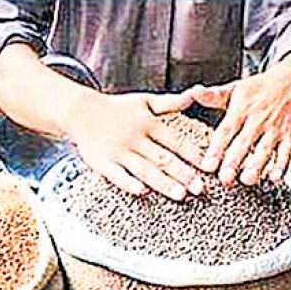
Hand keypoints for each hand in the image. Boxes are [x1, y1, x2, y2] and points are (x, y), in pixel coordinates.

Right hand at [61, 90, 206, 199]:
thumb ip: (171, 103)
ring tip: (180, 195)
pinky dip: (127, 183)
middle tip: (200, 188)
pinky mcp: (102, 163)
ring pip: (144, 169)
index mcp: (148, 123)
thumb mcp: (145, 101)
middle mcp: (135, 138)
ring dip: (163, 183)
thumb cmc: (117, 109)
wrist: (81, 112)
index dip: (193, 154)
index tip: (208, 166)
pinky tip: (141, 191)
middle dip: (183, 174)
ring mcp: (118, 152)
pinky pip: (116, 175)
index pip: (175, 140)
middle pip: (163, 158)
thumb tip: (194, 94)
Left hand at [190, 51, 290, 185]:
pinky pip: (286, 152)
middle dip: (234, 161)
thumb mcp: (234, 89)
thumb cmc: (259, 90)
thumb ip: (213, 96)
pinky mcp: (289, 136)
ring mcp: (274, 129)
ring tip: (248, 180)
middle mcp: (258, 120)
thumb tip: (194, 92)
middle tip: (225, 178)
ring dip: (257, 165)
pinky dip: (282, 166)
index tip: (207, 166)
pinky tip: (275, 178)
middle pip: (244, 143)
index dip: (216, 149)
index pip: (226, 131)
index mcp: (241, 109)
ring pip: (265, 149)